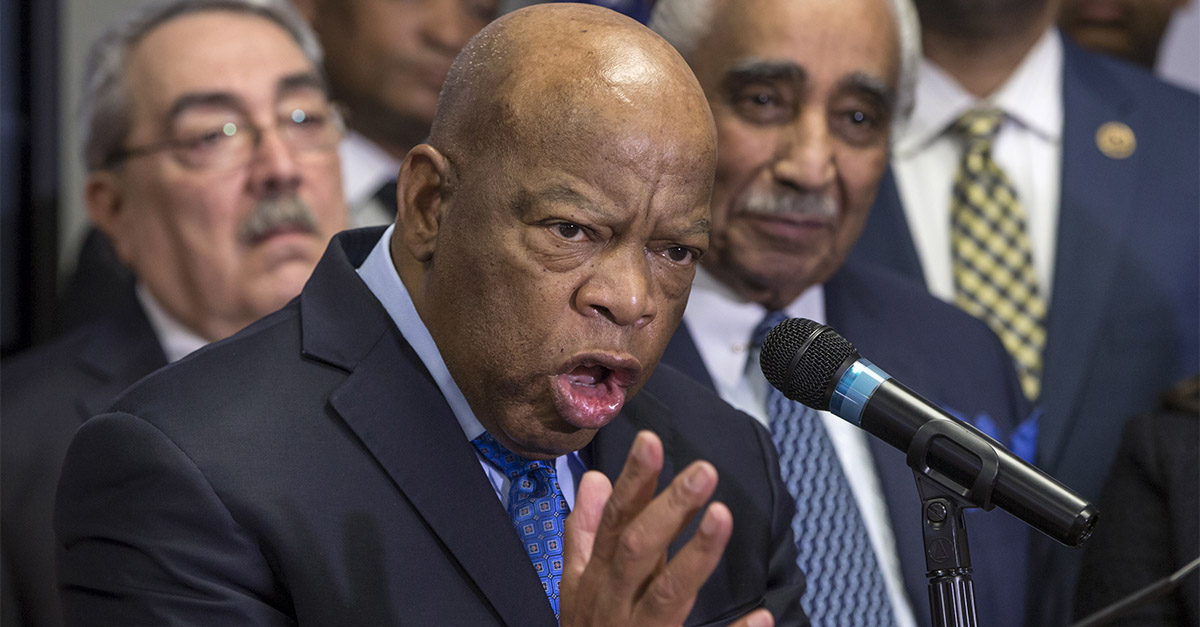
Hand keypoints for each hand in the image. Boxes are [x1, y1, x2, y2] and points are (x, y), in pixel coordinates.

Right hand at [559, 430, 773, 626]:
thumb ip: (585, 534)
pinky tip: (762, 617)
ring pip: (667, 594)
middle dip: (668, 509)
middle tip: (703, 471)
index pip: (614, 522)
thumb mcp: (575, 586)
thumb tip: (592, 480)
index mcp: (597, 581)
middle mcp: (615, 605)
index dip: (631, 482)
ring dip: (695, 556)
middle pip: (638, 550)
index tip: (651, 442)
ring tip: (723, 516)